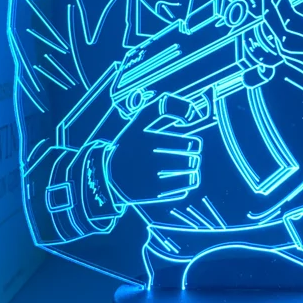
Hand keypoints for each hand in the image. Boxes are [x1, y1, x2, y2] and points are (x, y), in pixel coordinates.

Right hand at [78, 98, 200, 213]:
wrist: (108, 174)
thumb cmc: (131, 143)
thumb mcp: (141, 120)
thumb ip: (166, 107)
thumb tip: (191, 114)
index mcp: (150, 140)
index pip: (188, 144)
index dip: (193, 144)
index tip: (189, 145)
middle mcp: (150, 160)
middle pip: (190, 160)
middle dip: (193, 158)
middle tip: (188, 157)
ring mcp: (152, 179)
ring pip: (189, 177)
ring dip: (191, 172)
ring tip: (185, 169)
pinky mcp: (154, 196)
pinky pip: (182, 191)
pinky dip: (183, 186)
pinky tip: (176, 180)